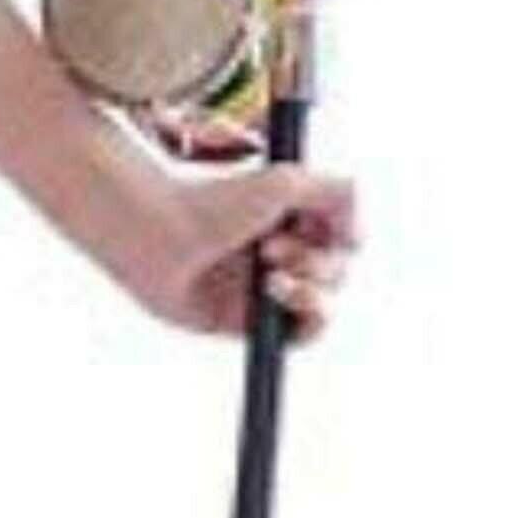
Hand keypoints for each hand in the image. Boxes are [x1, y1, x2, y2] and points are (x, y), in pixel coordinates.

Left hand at [104, 103, 359, 343]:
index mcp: (290, 216)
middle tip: (270, 247)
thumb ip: (337, 193)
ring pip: (325, 301)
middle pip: (338, 270)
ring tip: (269, 273)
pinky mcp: (248, 321)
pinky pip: (300, 334)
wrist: (158, 234)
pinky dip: (307, 319)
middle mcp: (281, 251)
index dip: (345, 233)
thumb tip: (360, 227)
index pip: (346, 235)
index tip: (330, 226)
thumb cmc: (213, 202)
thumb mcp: (285, 183)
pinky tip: (280, 296)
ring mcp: (265, 287)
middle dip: (316, 260)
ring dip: (310, 287)